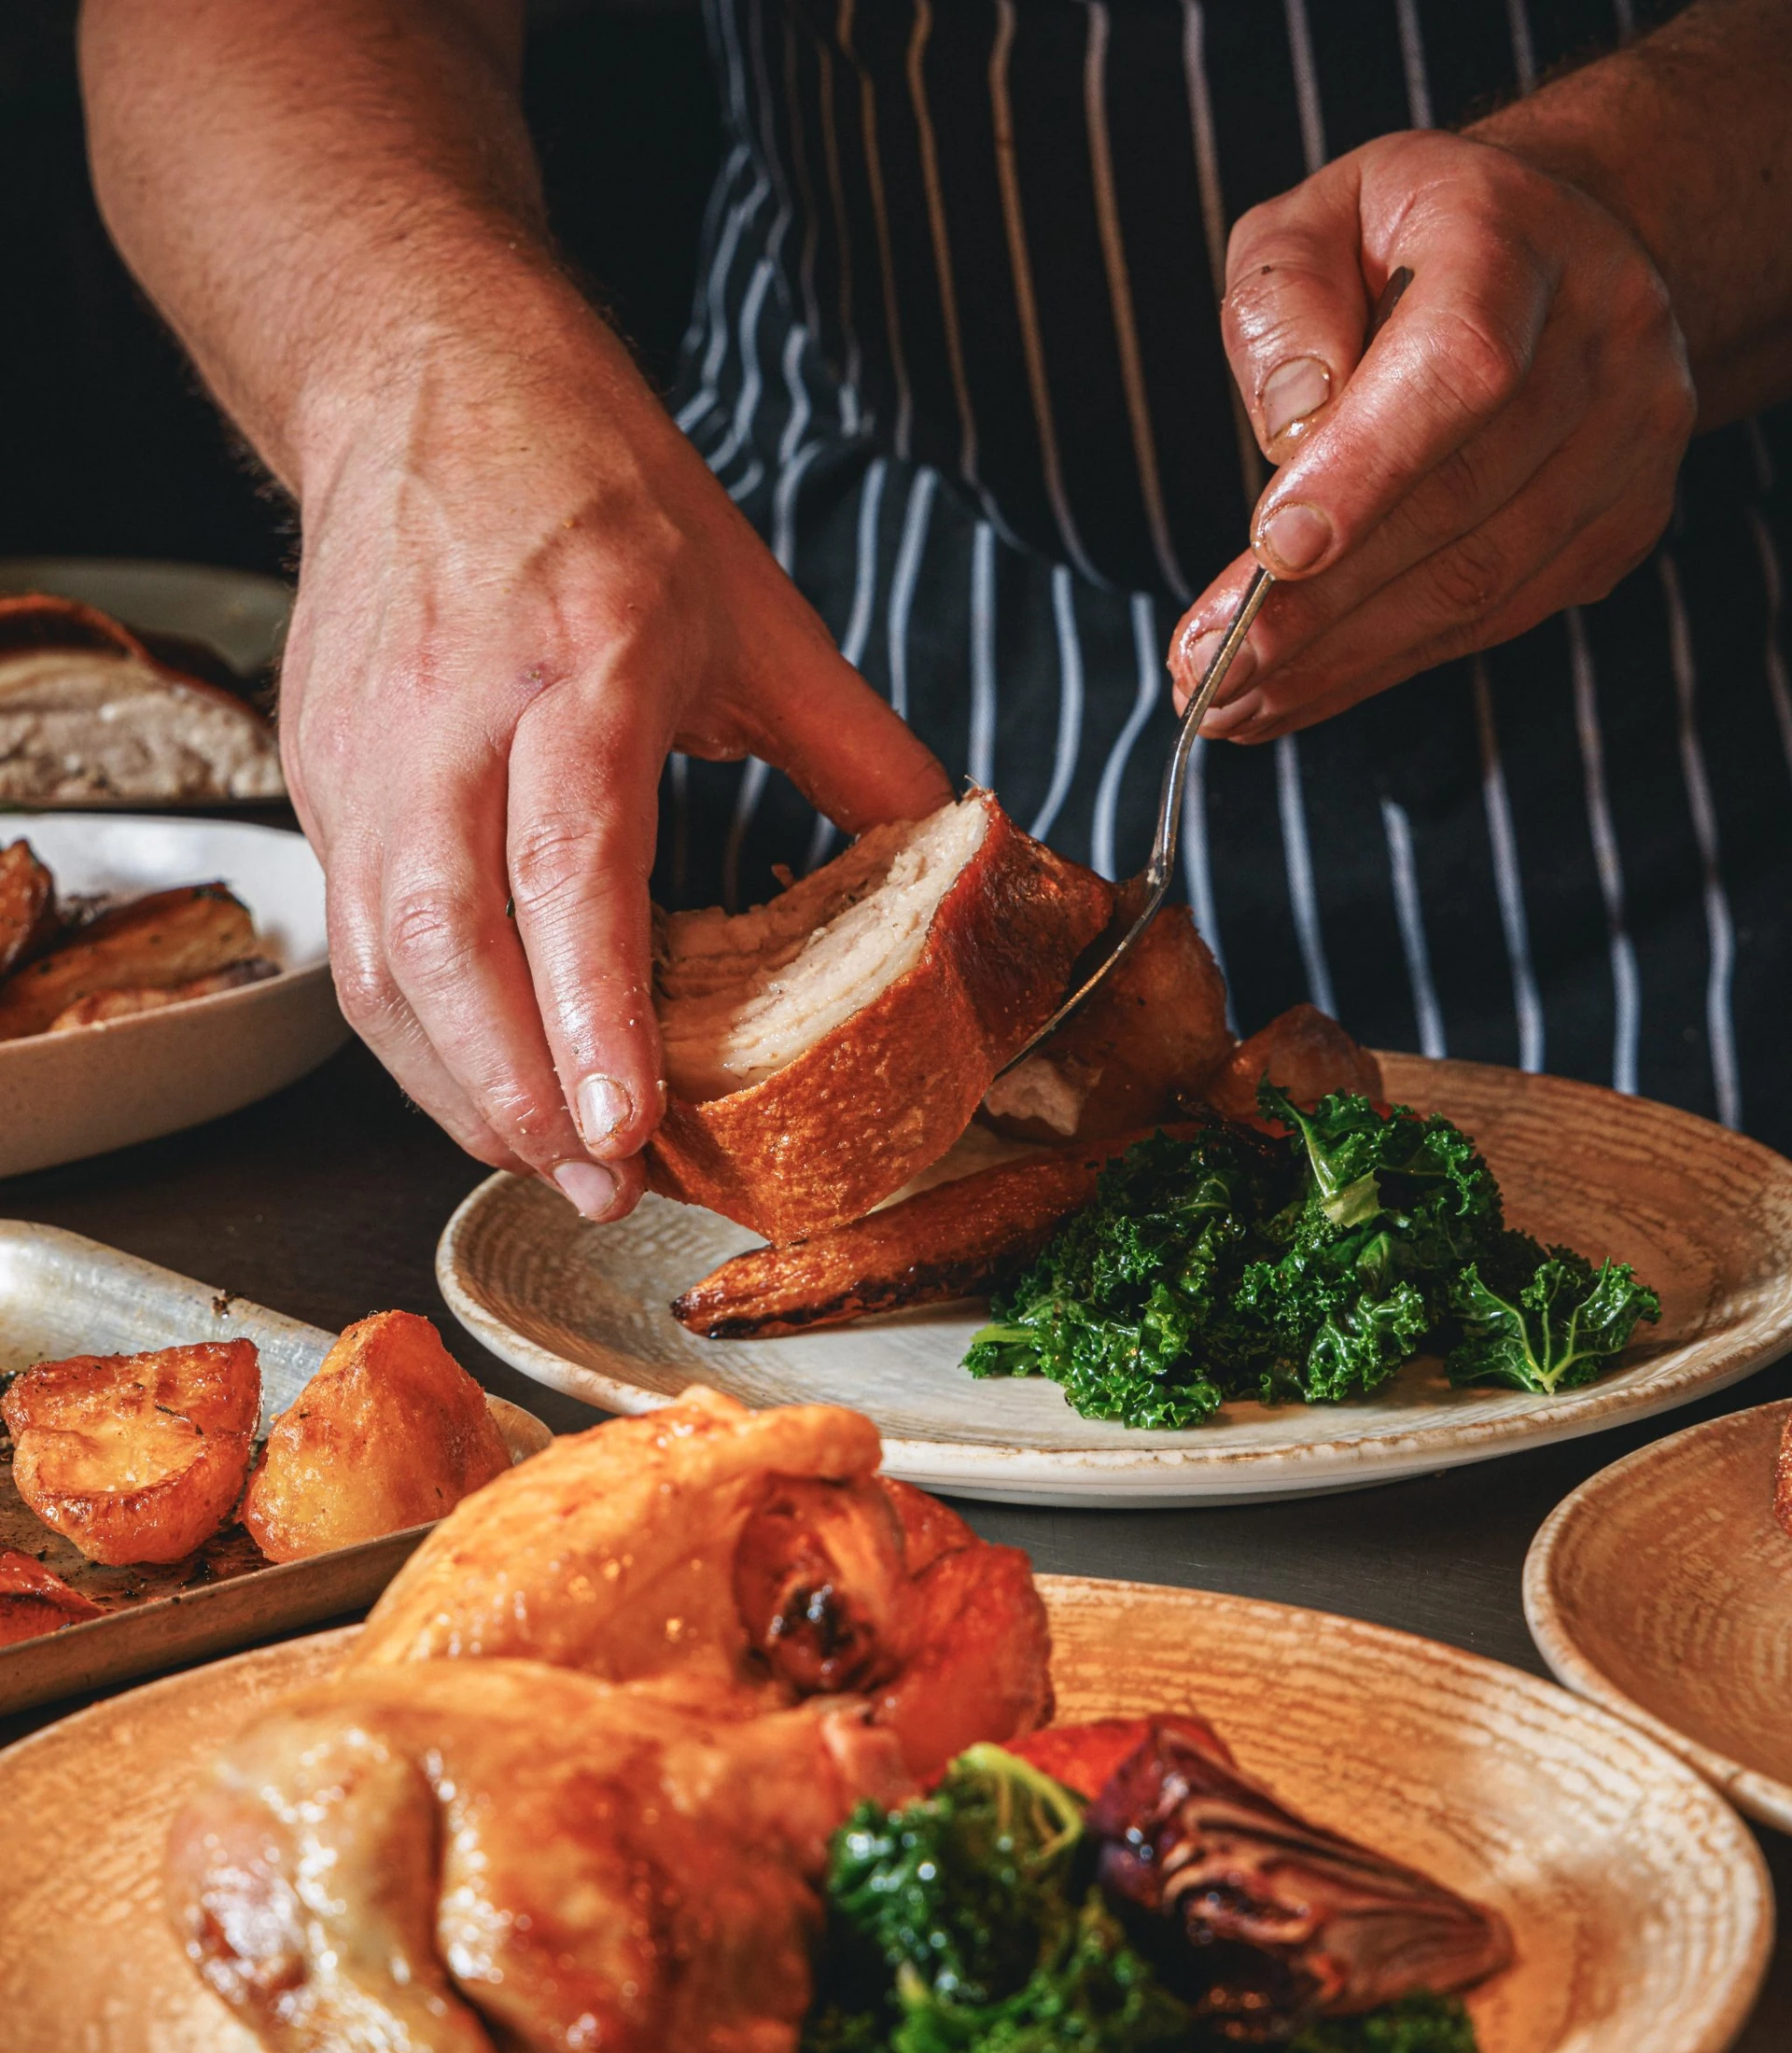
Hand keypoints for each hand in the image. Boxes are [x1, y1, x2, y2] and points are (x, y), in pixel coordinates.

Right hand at [281, 313, 950, 1219]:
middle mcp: (453, 713)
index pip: (568, 865)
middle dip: (514, 1093)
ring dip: (457, 1088)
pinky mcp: (321, 777)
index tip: (621, 1126)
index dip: (588, 1011)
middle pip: (445, 943)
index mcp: (583, 658)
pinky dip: (416, 1037)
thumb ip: (858, 750)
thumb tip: (956, 858)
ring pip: (379, 964)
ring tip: (548, 1163)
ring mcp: (365, 750)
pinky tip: (484, 1085)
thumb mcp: (754, 608)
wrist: (424, 382)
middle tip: (596, 1186)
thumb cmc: (595, 487)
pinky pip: (353, 942)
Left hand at [1167, 129, 1696, 740]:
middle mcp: (1603, 336)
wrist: (1555, 251)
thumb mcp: (1309, 224)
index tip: (1269, 553)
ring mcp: (1630, 439)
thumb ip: (1279, 303)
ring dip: (1339, 661)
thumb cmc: (1400, 245)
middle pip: (1458, 501)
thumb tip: (1293, 426)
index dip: (1365, 469)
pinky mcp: (1621, 522)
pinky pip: (1496, 618)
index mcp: (1516, 239)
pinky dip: (1383, 665)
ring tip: (1227, 703)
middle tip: (1203, 668)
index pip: (1459, 367)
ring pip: (1478, 583)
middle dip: (1315, 606)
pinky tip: (1293, 693)